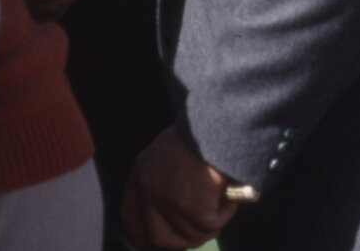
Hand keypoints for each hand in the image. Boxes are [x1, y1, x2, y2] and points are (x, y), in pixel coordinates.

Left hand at [120, 126, 239, 248]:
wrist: (216, 121)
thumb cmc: (199, 131)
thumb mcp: (167, 152)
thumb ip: (163, 180)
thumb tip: (174, 216)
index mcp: (139, 174)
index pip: (131, 219)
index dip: (146, 236)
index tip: (158, 242)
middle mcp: (147, 190)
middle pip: (158, 238)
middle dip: (181, 242)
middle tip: (200, 232)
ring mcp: (167, 201)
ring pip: (189, 236)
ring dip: (207, 227)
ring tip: (221, 207)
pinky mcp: (191, 208)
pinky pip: (210, 226)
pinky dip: (223, 216)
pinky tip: (228, 200)